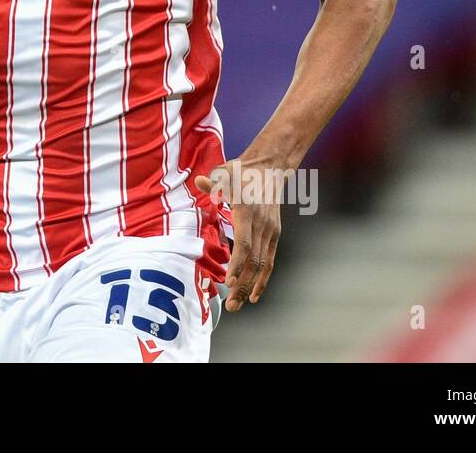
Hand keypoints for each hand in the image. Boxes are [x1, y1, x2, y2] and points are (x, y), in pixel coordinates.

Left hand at [195, 158, 283, 311]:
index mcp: (248, 212)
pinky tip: (254, 295)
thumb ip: (214, 183)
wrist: (268, 168)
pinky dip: (263, 279)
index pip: (244, 244)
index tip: (228, 282)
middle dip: (242, 284)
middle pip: (253, 260)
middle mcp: (262, 224)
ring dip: (250, 286)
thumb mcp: (225, 173)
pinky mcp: (274, 234)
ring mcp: (270, 230)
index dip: (237, 264)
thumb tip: (200, 182)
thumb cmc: (240, 172)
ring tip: (239, 305)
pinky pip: (269, 261)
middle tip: (231, 305)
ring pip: (262, 265)